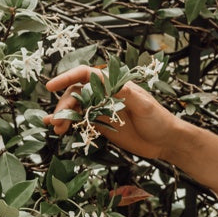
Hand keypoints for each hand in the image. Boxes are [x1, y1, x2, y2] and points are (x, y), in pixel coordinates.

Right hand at [44, 65, 178, 161]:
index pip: (86, 75)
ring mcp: (102, 109)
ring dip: (63, 116)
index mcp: (115, 84)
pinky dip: (68, 124)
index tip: (51, 85)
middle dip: (64, 105)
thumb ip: (127, 94)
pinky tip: (58, 129)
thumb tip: (108, 83)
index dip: (67, 77)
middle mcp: (105, 94)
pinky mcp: (102, 124)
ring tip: (55, 128)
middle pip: (76, 93)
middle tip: (58, 121)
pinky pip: (80, 121)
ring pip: (75, 108)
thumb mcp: (145, 106)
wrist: (166, 141)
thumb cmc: (160, 120)